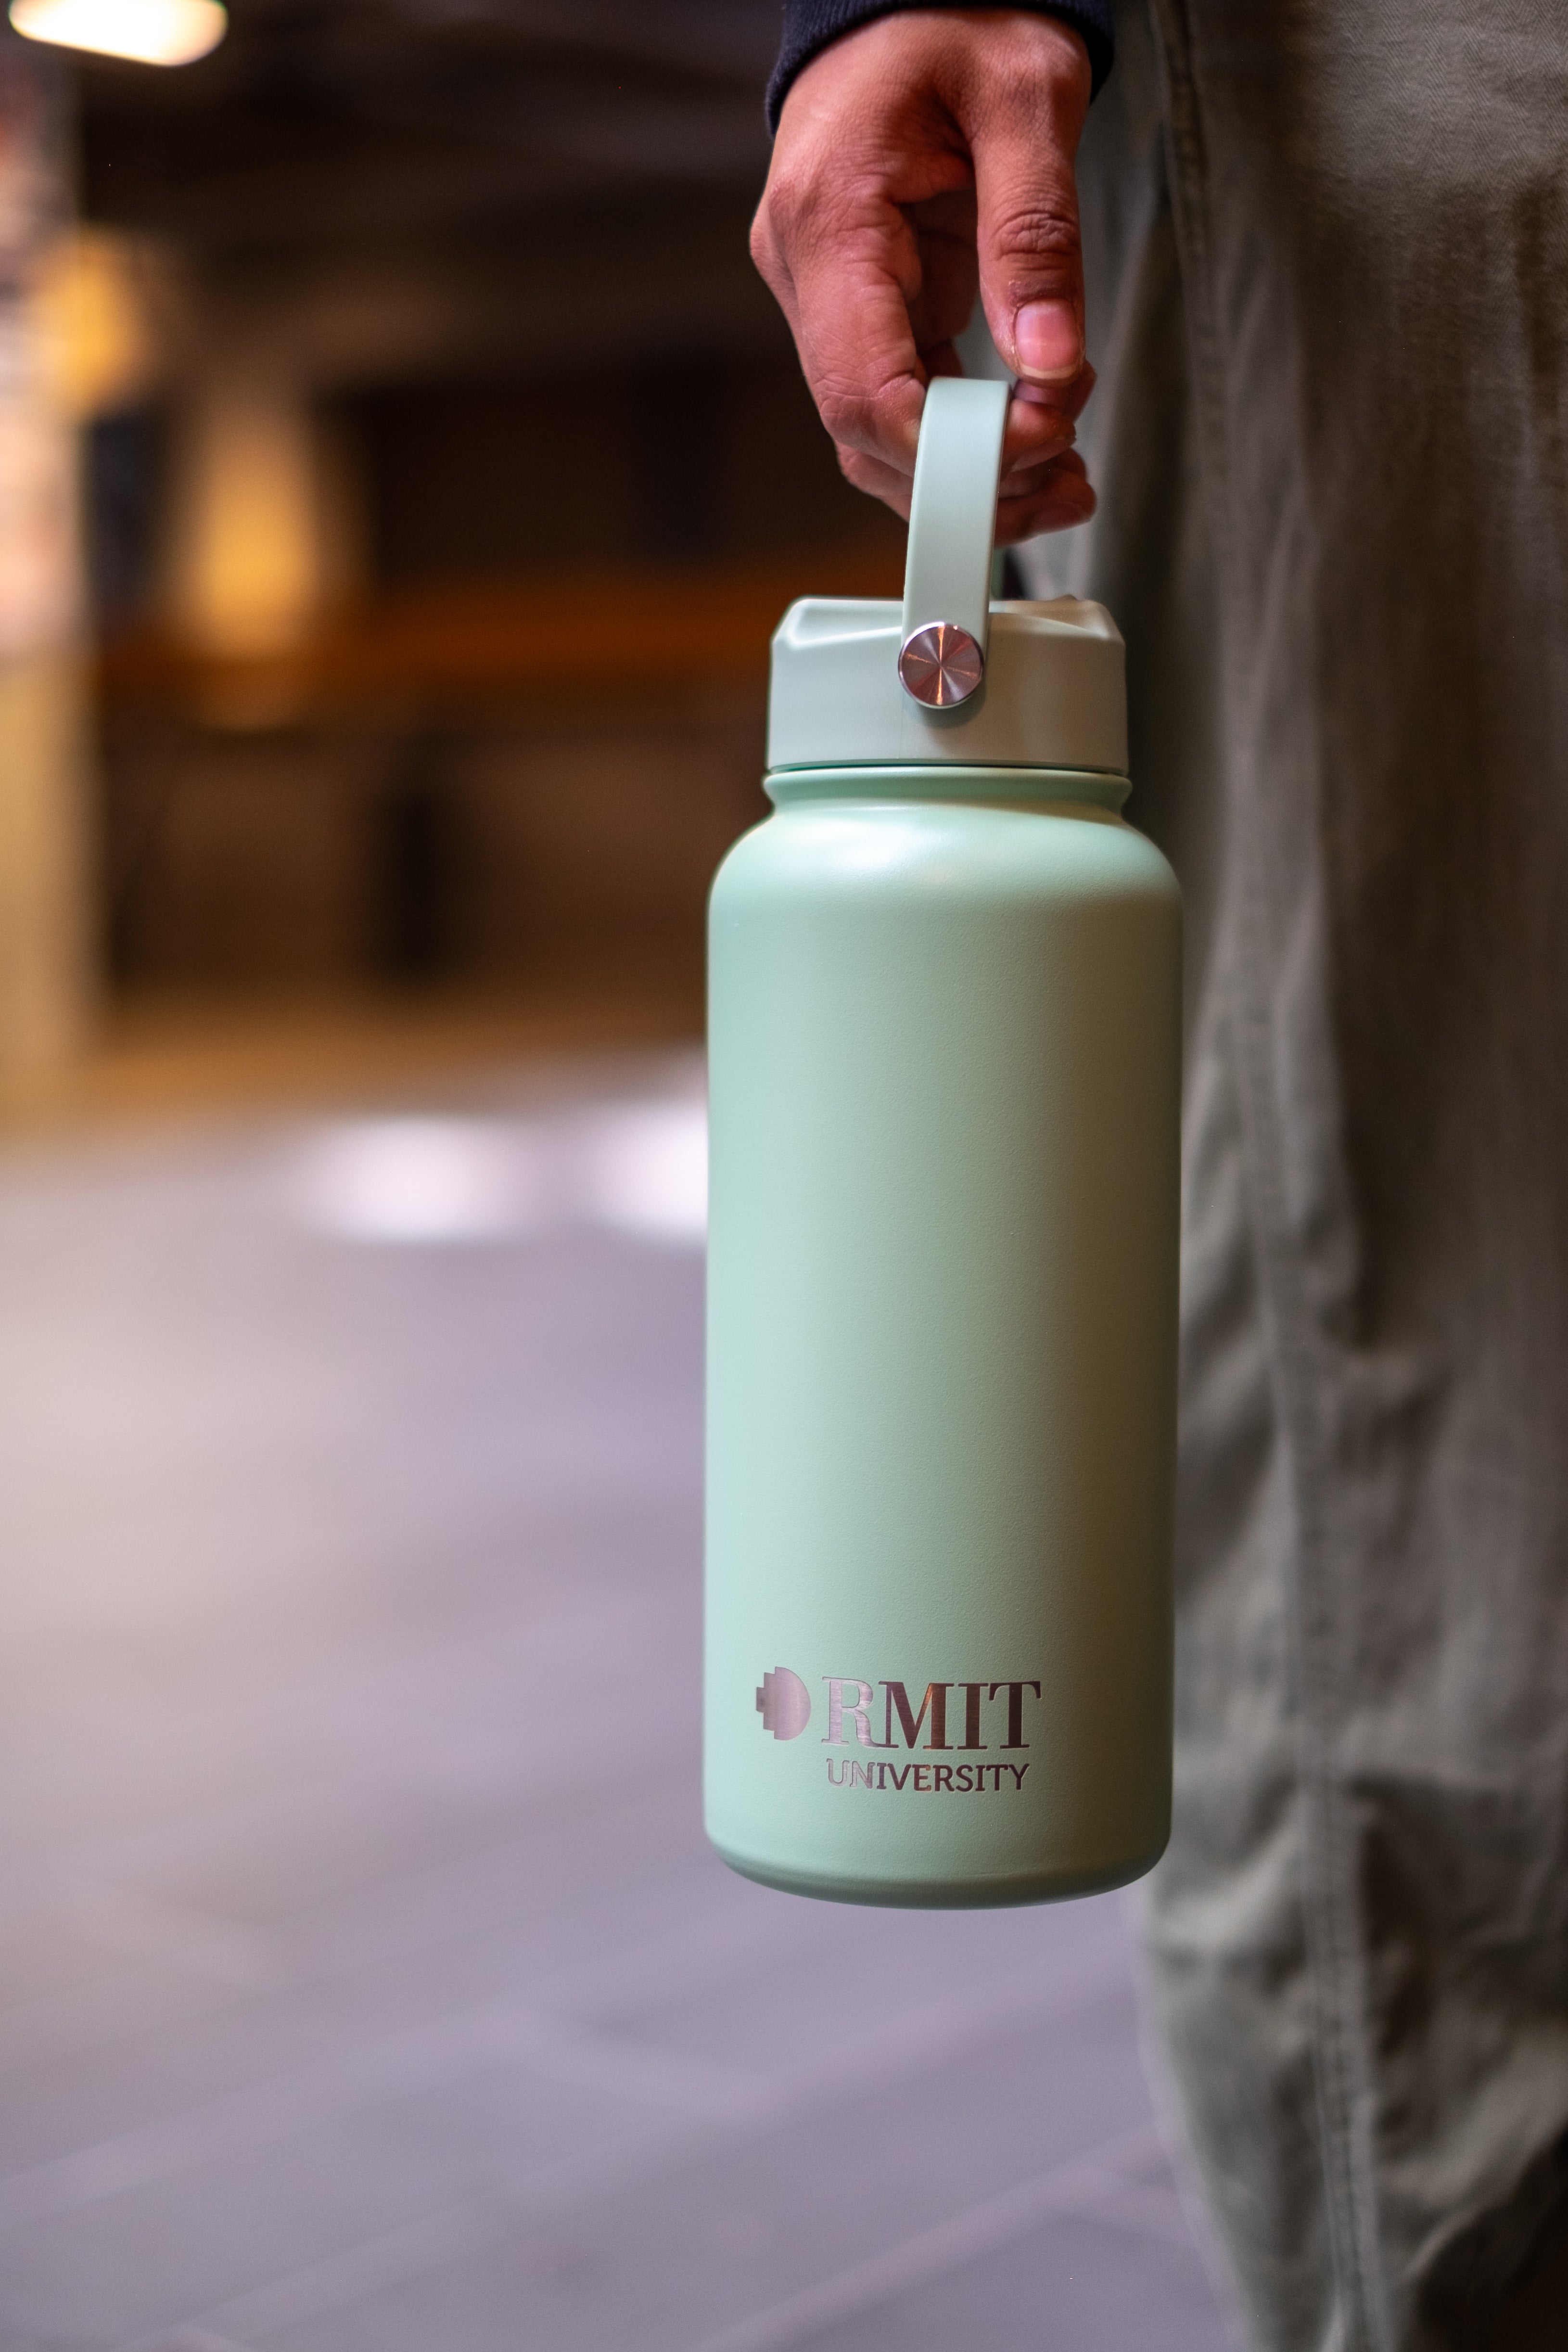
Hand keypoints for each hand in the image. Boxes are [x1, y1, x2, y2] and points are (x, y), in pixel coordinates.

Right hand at [752, 10, 1095, 543]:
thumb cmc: (961, 19)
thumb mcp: (1026, 98)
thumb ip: (1036, 235)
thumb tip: (1048, 367)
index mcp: (829, 217)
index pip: (864, 389)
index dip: (949, 452)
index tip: (1042, 443)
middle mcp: (806, 270)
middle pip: (865, 432)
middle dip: (969, 477)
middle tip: (1068, 473)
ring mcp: (825, 295)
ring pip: (877, 436)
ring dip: (969, 476)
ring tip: (1065, 477)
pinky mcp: (859, 308)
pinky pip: (901, 399)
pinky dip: (965, 439)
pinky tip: (1035, 440)